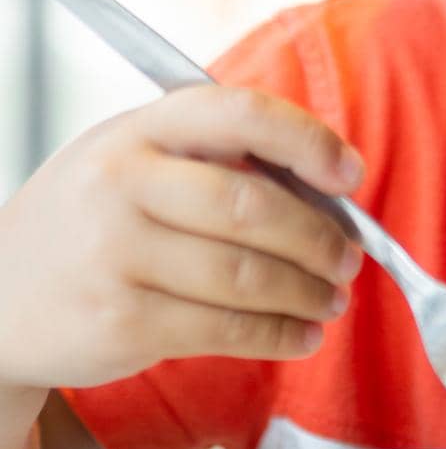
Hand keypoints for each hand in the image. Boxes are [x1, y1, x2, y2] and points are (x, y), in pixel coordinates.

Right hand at [0, 86, 366, 393]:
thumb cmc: (91, 221)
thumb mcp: (132, 160)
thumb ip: (213, 159)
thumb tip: (325, 188)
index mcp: (139, 129)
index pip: (241, 114)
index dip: (308, 142)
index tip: (349, 174)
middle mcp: (123, 184)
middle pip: (253, 206)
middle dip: (320, 237)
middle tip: (351, 256)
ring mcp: (117, 255)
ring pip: (246, 275)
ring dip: (307, 291)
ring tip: (334, 298)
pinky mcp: (122, 322)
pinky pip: (224, 329)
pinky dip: (277, 333)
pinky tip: (301, 334)